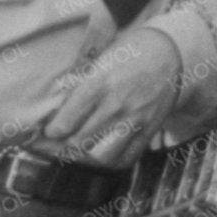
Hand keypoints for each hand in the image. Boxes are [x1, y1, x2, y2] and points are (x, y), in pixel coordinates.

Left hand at [38, 27, 182, 168]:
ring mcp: (135, 121)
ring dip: (85, 157)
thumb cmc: (127, 54)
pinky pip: (126, 159)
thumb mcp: (98, 61)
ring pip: (101, 157)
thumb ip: (76, 86)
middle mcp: (116, 105)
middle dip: (61, 147)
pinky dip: (110, 162)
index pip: (65, 123)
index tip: (47, 131)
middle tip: (53, 145)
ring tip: (76, 150)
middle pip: (79, 143)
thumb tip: (52, 110)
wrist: (169, 54)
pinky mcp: (149, 131)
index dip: (51, 132)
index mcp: (98, 83)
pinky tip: (100, 153)